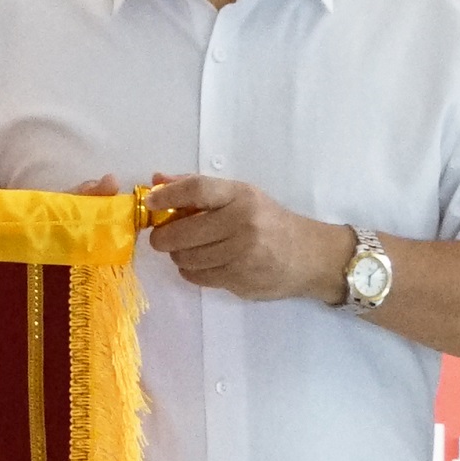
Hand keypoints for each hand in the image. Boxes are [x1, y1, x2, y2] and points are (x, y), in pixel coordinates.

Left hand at [139, 176, 350, 303]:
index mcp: (241, 196)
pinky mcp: (240, 279)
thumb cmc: (269, 221)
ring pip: (187, 258)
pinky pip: (198, 277)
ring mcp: (242, 254)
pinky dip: (190, 272)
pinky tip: (202, 264)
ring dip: (178, 255)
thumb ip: (197, 187)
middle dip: (163, 237)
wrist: (309, 256)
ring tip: (187, 250)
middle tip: (162, 237)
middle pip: (183, 231)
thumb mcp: (240, 195)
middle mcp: (242, 223)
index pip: (196, 190)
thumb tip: (157, 181)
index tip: (150, 203)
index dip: (167, 196)